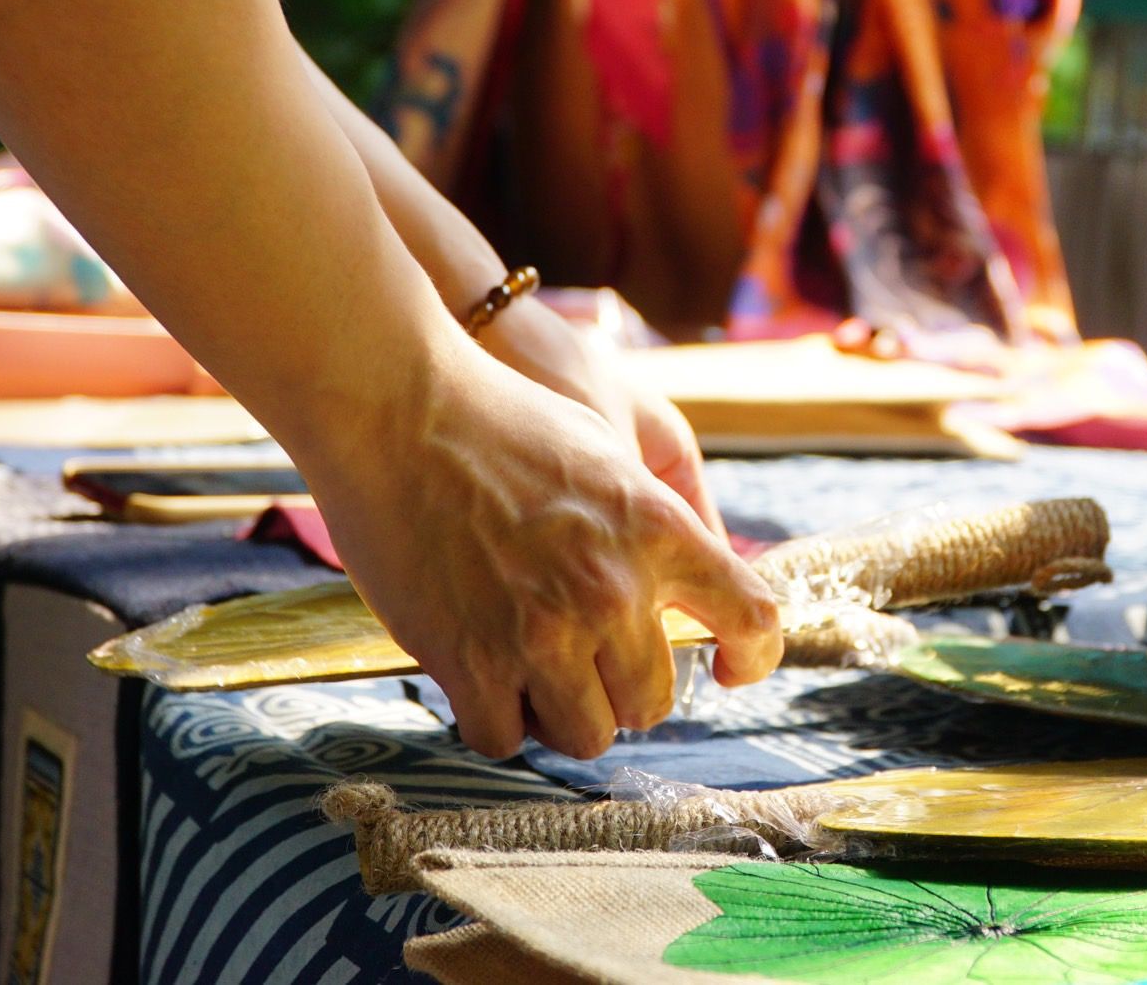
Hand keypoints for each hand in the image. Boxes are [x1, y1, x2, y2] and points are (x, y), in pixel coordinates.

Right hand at [291, 338, 781, 760]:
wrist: (396, 409)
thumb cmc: (499, 416)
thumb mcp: (608, 446)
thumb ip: (657, 517)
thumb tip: (688, 585)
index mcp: (658, 528)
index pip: (751, 618)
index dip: (751, 655)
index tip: (728, 667)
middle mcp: (612, 590)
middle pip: (654, 701)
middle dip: (623, 687)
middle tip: (588, 657)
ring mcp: (542, 633)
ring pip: (587, 736)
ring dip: (564, 712)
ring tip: (535, 671)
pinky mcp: (471, 662)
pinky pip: (504, 737)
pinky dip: (497, 717)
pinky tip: (483, 678)